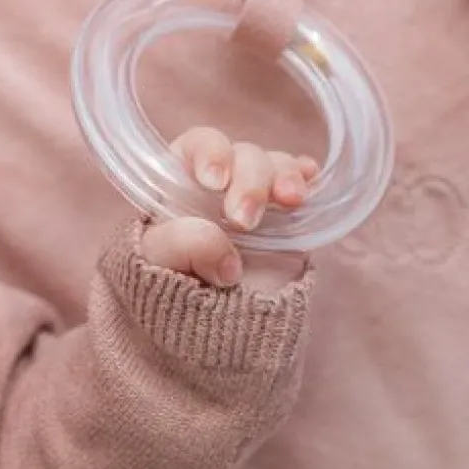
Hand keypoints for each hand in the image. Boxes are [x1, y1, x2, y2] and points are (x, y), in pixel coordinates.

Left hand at [141, 127, 317, 287]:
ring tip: (291, 199)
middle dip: (251, 181)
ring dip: (285, 176)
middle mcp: (224, 181)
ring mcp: (258, 198)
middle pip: (245, 155)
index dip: (211, 153)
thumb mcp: (156, 261)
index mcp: (183, 177)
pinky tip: (312, 178)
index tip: (215, 181)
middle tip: (245, 221)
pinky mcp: (287, 221)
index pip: (198, 145)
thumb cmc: (165, 281)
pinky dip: (307, 178)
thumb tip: (228, 258)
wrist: (200, 323)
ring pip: (276, 166)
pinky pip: (302, 186)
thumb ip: (181, 246)